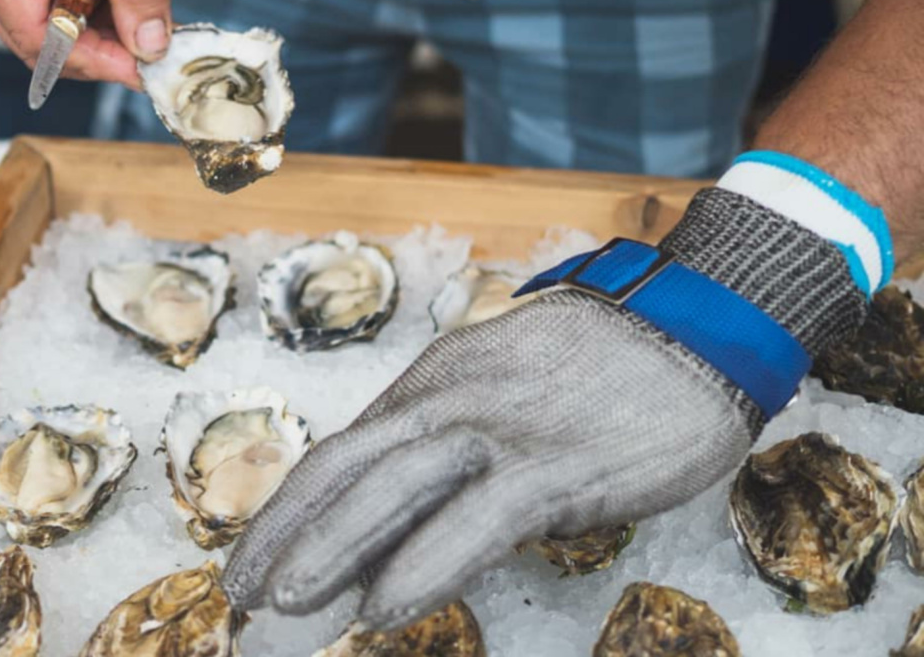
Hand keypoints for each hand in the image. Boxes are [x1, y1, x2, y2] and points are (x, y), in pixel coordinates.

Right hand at [0, 0, 170, 88]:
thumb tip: (148, 46)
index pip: (35, 37)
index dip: (90, 60)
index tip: (141, 66)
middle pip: (43, 46)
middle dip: (101, 52)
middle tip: (153, 47)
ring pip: (59, 40)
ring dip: (106, 39)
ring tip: (143, 8)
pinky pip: (68, 22)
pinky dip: (105, 24)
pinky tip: (130, 4)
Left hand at [222, 189, 865, 630]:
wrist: (692, 325)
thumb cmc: (597, 373)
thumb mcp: (504, 398)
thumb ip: (451, 458)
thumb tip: (397, 538)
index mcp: (433, 384)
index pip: (343, 453)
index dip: (289, 509)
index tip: (250, 555)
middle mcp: (449, 401)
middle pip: (345, 468)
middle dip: (284, 532)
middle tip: (238, 590)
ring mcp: (499, 430)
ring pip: (392, 489)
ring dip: (330, 547)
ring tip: (279, 603)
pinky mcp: (556, 466)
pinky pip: (477, 520)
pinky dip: (425, 563)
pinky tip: (384, 606)